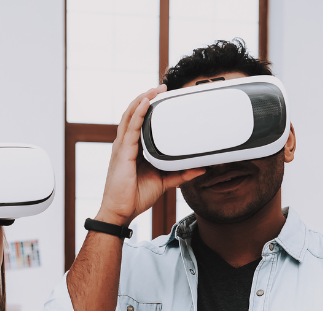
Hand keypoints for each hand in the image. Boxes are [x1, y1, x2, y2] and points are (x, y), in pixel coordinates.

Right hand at [95, 87, 204, 225]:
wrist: (121, 212)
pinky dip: (138, 113)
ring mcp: (122, 147)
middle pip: (133, 113)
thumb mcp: (164, 181)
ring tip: (155, 89)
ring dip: (143, 99)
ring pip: (130, 115)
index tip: (163, 96)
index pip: (139, 121)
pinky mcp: (122, 153)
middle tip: (162, 86)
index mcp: (133, 148)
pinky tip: (145, 102)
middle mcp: (125, 144)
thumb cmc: (135, 197)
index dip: (149, 106)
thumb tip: (201, 167)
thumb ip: (181, 173)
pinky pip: (131, 128)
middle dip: (146, 97)